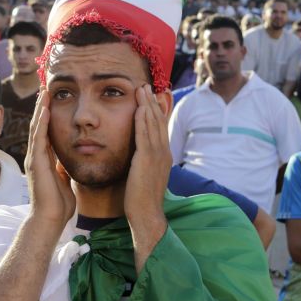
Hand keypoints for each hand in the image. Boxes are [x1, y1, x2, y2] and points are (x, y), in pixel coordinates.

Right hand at [24, 89, 74, 229]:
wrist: (51, 220)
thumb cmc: (59, 204)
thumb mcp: (64, 179)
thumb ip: (64, 167)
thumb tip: (69, 160)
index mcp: (44, 160)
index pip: (45, 131)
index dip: (48, 115)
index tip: (53, 99)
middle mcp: (36, 157)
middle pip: (38, 125)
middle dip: (42, 106)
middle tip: (46, 87)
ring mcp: (34, 159)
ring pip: (36, 128)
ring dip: (40, 109)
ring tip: (44, 91)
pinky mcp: (36, 163)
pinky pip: (39, 138)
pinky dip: (41, 122)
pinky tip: (45, 108)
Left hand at [125, 85, 170, 243]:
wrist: (146, 214)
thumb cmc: (142, 199)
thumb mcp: (145, 175)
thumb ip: (143, 162)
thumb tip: (137, 156)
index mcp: (163, 156)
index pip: (160, 128)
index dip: (156, 111)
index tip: (150, 97)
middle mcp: (163, 152)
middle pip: (159, 121)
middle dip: (152, 102)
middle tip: (147, 86)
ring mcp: (157, 155)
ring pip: (153, 124)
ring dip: (147, 105)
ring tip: (142, 89)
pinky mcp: (147, 160)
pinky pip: (145, 135)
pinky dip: (143, 120)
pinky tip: (140, 107)